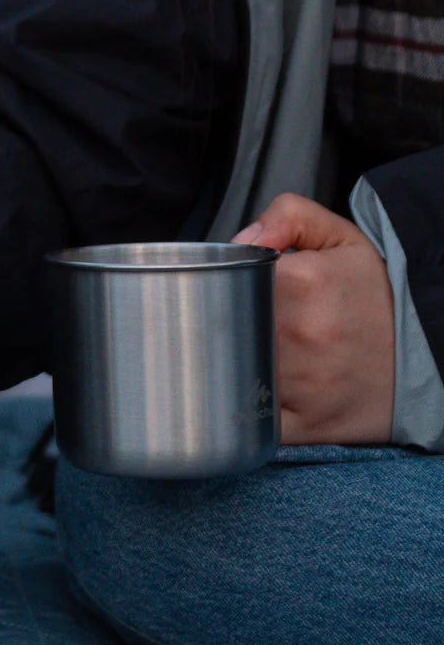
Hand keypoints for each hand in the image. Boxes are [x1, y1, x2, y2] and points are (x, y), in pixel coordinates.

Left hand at [232, 192, 393, 444]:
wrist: (429, 353)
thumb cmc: (379, 296)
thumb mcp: (341, 239)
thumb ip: (286, 218)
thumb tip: (240, 239)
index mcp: (300, 282)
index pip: (225, 280)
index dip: (224, 286)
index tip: (234, 293)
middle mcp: (296, 334)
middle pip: (222, 328)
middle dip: (226, 325)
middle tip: (247, 325)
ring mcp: (298, 385)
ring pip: (228, 373)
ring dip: (230, 365)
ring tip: (256, 355)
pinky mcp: (301, 427)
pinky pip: (246, 423)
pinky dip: (241, 412)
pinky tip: (256, 395)